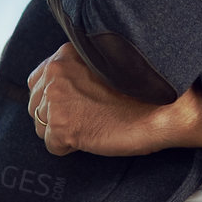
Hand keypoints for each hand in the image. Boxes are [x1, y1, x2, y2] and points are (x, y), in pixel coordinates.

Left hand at [27, 43, 201, 157]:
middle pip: (35, 104)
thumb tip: (62, 88)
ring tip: (91, 127)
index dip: (55, 97)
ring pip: (41, 126)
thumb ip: (79, 69)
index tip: (75, 104)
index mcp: (66, 54)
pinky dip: (69, 148)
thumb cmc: (144, 90)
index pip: (38, 79)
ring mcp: (56, 99)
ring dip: (62, 131)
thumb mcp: (107, 64)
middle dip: (55, 115)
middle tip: (85, 119)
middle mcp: (56, 72)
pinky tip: (92, 137)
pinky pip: (52, 146)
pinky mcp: (62, 126)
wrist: (166, 110)